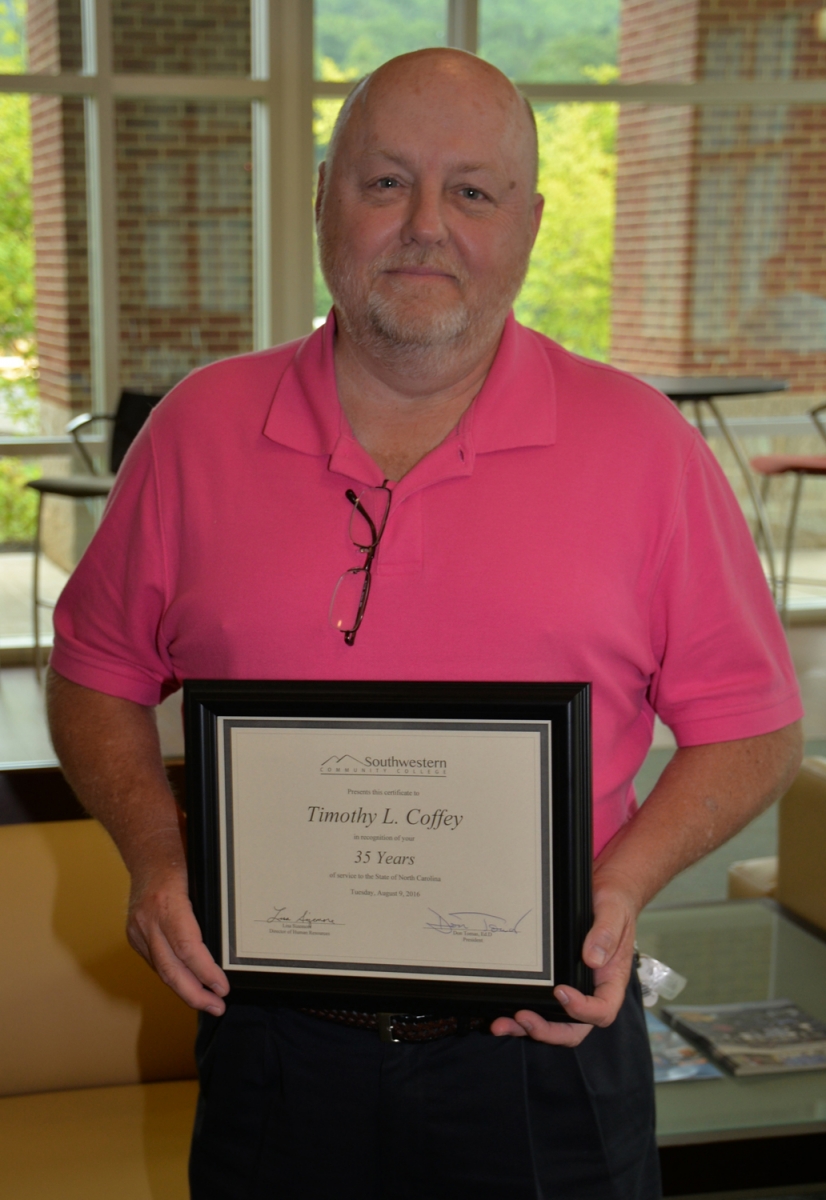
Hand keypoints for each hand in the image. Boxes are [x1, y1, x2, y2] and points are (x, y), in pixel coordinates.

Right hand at [127, 864, 229, 1014]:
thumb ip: (209, 909)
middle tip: (217, 1007)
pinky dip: (173, 975)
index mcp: (168, 902)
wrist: (146, 851)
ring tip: (209, 1002)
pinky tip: (189, 985)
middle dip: (195, 994)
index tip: (223, 987)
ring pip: (162, 970)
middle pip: (171, 969)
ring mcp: (138, 929)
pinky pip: (156, 962)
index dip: (205, 972)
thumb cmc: (180, 859)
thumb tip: (231, 944)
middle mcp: (149, 919)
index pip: (187, 948)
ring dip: (185, 990)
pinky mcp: (134, 935)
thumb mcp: (201, 876)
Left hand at [490, 872, 638, 1045]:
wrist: (606, 889)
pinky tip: (501, 1012)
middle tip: (523, 1018)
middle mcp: (592, 991)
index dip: (582, 1010)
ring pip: (553, 1022)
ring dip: (527, 1028)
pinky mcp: (554, 980)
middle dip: (547, 1030)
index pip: (602, 1010)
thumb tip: (592, 958)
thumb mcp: (614, 911)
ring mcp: (573, 988)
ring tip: (501, 1024)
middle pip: (574, 1028)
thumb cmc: (615, 902)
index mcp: (610, 981)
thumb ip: (606, 933)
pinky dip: (520, 1013)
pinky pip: (541, 1004)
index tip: (561, 992)